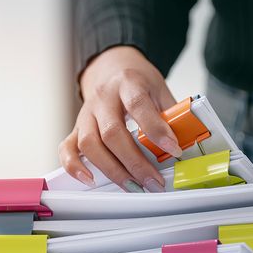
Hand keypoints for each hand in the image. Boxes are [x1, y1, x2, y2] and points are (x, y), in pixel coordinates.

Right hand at [58, 46, 180, 191]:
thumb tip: (186, 144)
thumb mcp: (160, 89)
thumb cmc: (138, 82)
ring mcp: (86, 113)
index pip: (138, 106)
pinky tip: (90, 180)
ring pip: (89, 144)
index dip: (156, 130)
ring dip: (111, 170)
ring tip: (132, 186)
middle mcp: (103, 98)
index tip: (174, 150)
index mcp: (128, 83)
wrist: (112, 67)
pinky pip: (67, 148)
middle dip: (134, 162)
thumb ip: (170, 115)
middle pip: (112, 133)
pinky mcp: (76, 127)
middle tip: (153, 181)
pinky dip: (74, 166)